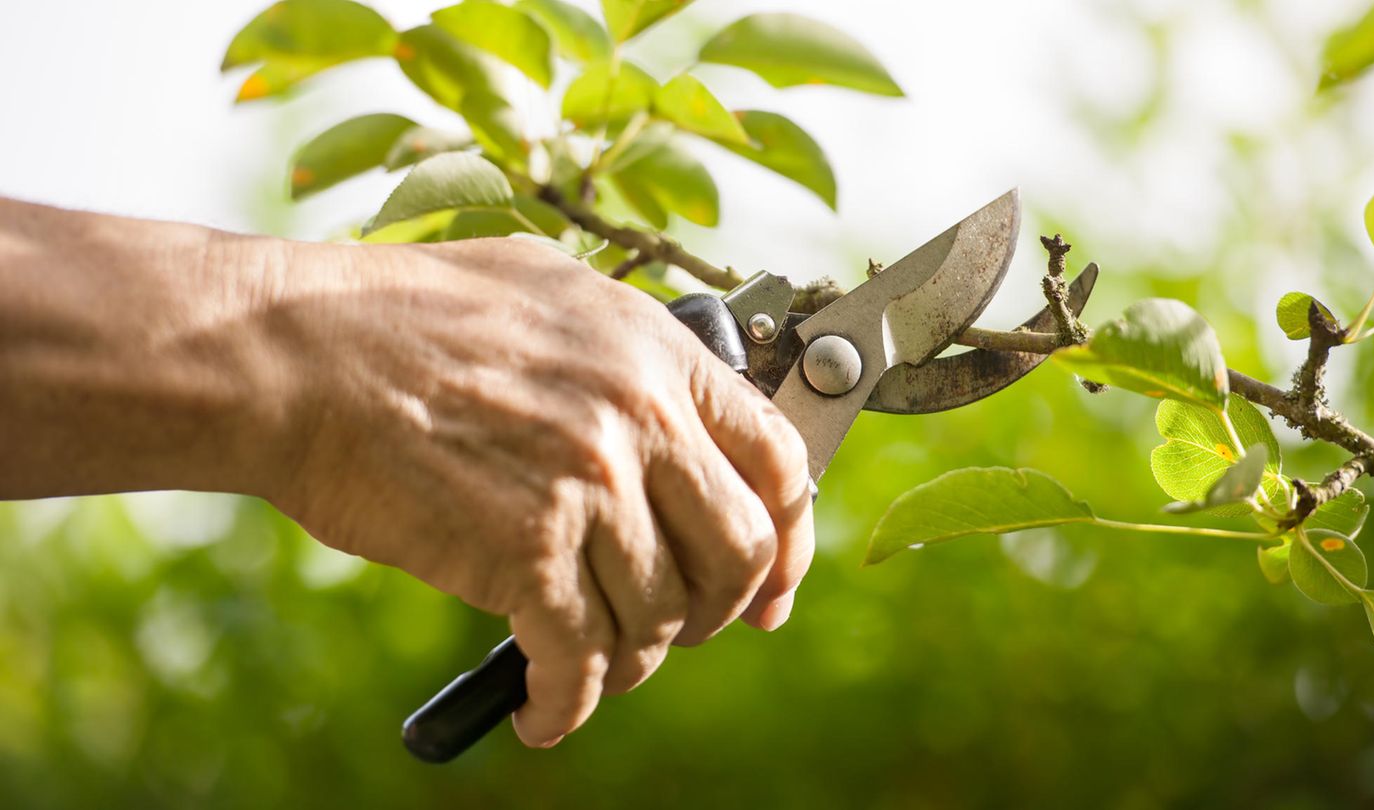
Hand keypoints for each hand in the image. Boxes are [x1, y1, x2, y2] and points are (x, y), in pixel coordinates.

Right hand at [266, 237, 814, 746]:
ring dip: (634, 660)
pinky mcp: (524, 552)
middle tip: (685, 629)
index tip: (773, 586)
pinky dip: (568, 705)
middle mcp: (641, 419)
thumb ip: (626, 348)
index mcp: (657, 353)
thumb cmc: (403, 315)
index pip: (779, 460)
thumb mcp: (547, 289)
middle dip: (720, 611)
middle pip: (740, 553)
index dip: (790, 538)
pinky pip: (581, 659)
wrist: (297, 353)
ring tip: (595, 664)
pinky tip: (544, 712)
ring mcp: (588, 486)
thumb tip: (674, 403)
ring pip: (661, 617)